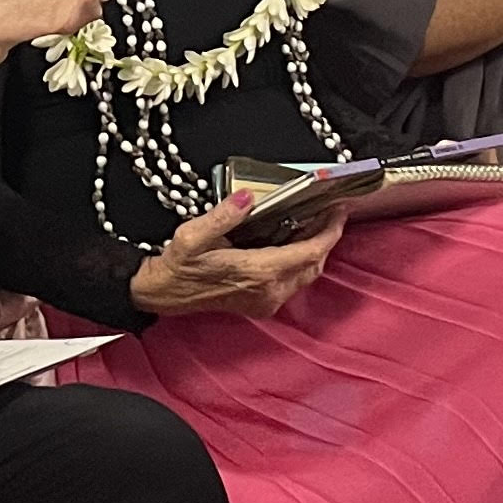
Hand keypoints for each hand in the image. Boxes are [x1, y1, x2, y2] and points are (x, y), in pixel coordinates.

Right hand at [128, 194, 342, 318]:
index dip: (329, 231)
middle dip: (326, 237)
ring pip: (307, 275)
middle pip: (315, 264)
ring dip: (315, 250)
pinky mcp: (263, 304)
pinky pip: (295, 282)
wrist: (164, 295)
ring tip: (314, 223)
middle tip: (329, 211)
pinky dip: (301, 262)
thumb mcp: (191, 235)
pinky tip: (294, 243)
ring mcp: (267, 301)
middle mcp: (269, 291)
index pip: (310, 252)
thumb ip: (222, 216)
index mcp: (257, 272)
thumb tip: (246, 198)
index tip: (338, 210)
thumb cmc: (178, 265)